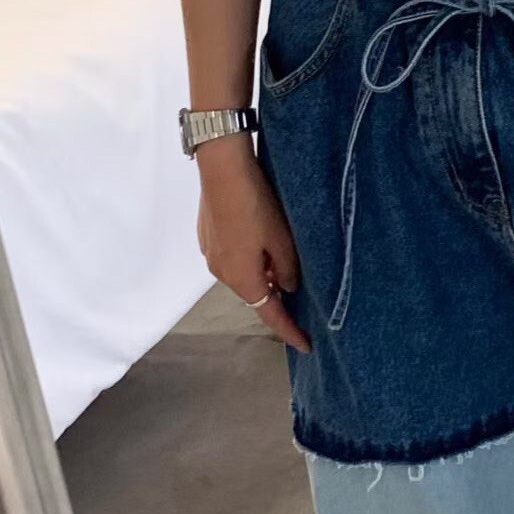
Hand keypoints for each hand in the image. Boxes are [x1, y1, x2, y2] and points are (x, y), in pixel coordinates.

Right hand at [195, 135, 310, 352]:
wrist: (222, 168)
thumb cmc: (255, 204)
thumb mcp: (282, 239)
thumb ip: (288, 270)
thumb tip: (286, 287)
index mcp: (241, 278)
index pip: (269, 314)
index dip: (289, 330)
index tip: (306, 345)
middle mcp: (221, 271)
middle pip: (254, 292)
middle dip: (276, 294)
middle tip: (300, 287)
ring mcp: (210, 253)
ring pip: (243, 272)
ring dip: (262, 272)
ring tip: (282, 255)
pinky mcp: (207, 235)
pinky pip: (232, 256)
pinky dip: (249, 257)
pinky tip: (260, 237)